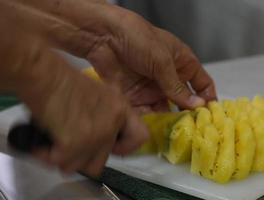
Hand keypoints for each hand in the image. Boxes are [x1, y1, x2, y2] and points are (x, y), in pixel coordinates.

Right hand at [0, 25, 147, 175]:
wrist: (44, 74)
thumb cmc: (62, 79)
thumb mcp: (97, 93)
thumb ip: (104, 113)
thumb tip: (96, 135)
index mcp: (121, 109)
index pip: (140, 138)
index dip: (123, 147)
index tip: (108, 146)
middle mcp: (114, 123)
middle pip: (102, 160)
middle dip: (82, 156)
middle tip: (68, 143)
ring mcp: (97, 134)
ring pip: (81, 166)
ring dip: (65, 157)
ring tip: (53, 141)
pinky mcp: (75, 143)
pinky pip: (61, 163)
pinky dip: (47, 155)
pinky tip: (42, 141)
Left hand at [12, 0, 216, 111]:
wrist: (103, 37)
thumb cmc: (138, 39)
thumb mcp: (162, 61)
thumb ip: (178, 86)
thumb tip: (197, 105)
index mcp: (182, 63)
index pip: (201, 83)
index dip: (207, 97)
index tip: (210, 115)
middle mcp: (169, 78)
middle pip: (184, 101)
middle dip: (188, 115)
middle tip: (192, 131)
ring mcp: (152, 88)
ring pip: (165, 109)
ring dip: (169, 121)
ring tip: (173, 135)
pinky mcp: (135, 96)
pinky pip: (146, 112)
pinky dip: (150, 121)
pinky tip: (154, 130)